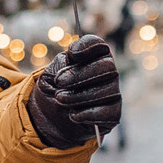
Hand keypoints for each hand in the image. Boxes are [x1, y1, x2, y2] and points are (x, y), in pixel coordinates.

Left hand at [27, 33, 121, 147]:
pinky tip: (74, 115)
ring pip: (108, 91)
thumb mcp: (49, 75)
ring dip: (79, 96)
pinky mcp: (113, 113)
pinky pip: (109, 113)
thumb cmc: (52, 90)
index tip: (71, 54)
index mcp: (91, 56)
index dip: (87, 46)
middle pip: (107, 67)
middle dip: (80, 75)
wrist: (50, 118)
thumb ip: (60, 66)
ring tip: (60, 99)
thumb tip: (71, 61)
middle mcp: (107, 72)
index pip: (98, 44)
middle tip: (59, 83)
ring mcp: (112, 93)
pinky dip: (89, 114)